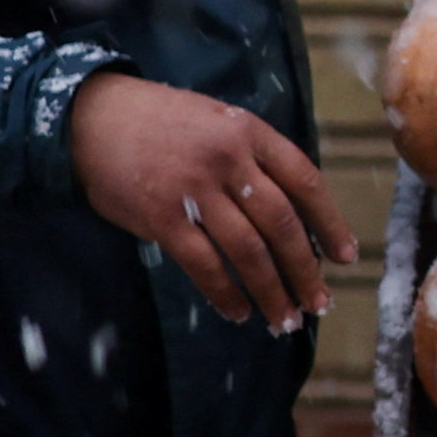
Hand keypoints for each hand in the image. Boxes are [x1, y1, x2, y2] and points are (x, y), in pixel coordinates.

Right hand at [71, 73, 356, 332]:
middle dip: (306, 270)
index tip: (347, 257)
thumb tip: (294, 218)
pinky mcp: (161, 218)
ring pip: (248, 251)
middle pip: (282, 224)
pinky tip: (239, 312)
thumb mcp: (218, 122)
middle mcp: (228, 160)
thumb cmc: (160, 123)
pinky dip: (226, 294)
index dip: (330, 224)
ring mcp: (194, 190)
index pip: (306, 182)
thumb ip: (254, 159)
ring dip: (271, 291)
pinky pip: (204, 265)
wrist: (88, 117)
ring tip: (285, 319)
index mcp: (250, 132)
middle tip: (319, 303)